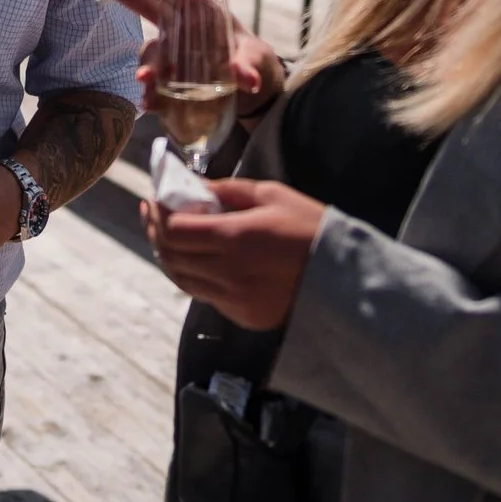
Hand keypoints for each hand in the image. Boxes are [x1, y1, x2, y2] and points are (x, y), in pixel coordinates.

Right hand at [81, 0, 284, 123]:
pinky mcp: (170, 75)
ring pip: (149, 52)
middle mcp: (180, 25)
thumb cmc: (254, 61)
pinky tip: (150, 103)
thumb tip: (248, 79)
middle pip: (141, 2)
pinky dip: (150, 92)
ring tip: (147, 82)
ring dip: (146, 66)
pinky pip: (154, 80)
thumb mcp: (255, 60)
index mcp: (199, 10)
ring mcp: (172, 49)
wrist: (253, 89)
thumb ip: (248, 67)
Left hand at [141, 176, 325, 330]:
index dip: (156, 214)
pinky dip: (193, 275)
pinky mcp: (243, 316)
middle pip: (171, 255)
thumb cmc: (310, 227)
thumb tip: (190, 185)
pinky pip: (204, 295)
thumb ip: (226, 190)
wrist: (347, 279)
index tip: (152, 199)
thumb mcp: (271, 195)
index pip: (174, 230)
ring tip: (167, 236)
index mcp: (235, 238)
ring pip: (182, 279)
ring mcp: (235, 300)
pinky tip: (197, 258)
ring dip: (168, 256)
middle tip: (153, 213)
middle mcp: (228, 274)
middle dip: (155, 231)